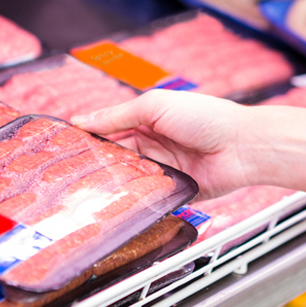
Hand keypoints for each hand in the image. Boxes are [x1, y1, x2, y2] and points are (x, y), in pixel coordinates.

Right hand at [72, 90, 254, 199]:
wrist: (241, 146)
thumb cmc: (206, 117)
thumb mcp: (156, 105)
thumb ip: (119, 114)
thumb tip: (82, 120)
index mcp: (146, 120)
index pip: (109, 130)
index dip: (88, 137)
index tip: (64, 146)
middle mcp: (152, 145)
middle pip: (115, 157)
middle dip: (97, 163)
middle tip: (71, 172)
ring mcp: (161, 170)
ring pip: (127, 179)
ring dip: (114, 181)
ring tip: (89, 187)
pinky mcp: (172, 192)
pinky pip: (147, 197)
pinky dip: (134, 198)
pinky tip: (117, 201)